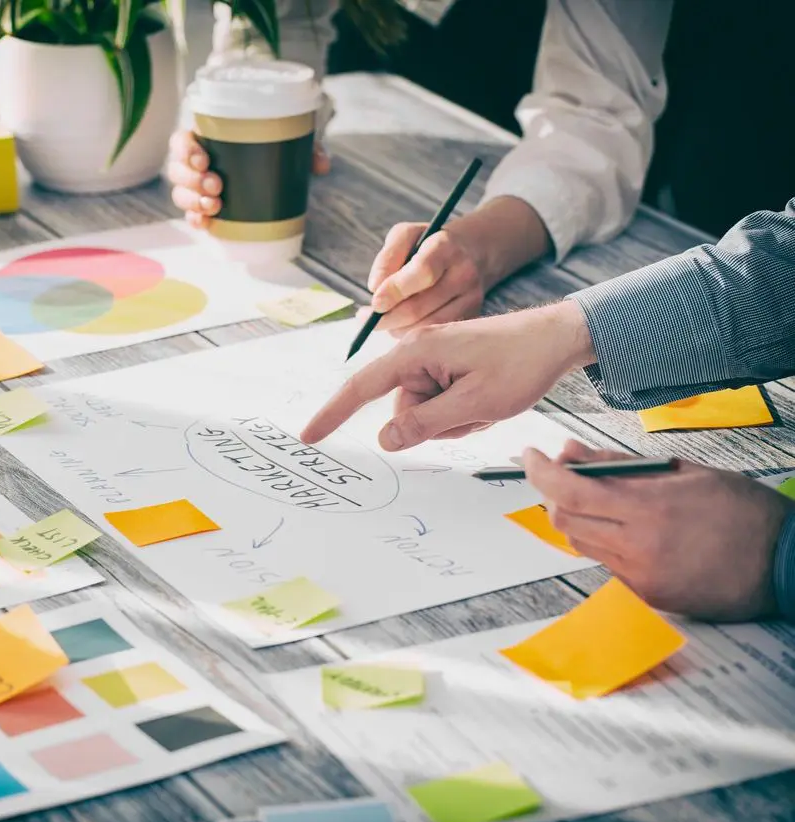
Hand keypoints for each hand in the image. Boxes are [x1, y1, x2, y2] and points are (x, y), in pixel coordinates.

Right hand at [169, 129, 329, 228]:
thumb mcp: (291, 138)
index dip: (185, 150)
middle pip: (178, 170)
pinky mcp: (206, 206)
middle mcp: (198, 161)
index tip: (203, 159)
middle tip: (217, 186)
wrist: (277, 159)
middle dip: (192, 181)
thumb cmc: (275, 142)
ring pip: (181, 193)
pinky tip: (203, 223)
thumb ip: (307, 146)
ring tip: (215, 206)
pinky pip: (191, 214)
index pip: (182, 140)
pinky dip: (195, 219)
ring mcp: (199, 185)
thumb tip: (323, 165)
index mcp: (208, 137)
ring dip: (193, 201)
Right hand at [300, 300, 595, 449]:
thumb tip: (384, 439)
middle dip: (436, 421)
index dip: (334, 414)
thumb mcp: (474, 404)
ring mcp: (433, 359)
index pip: (362, 388)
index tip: (309, 436)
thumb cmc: (520, 363)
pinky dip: (462, 411)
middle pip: (403, 409)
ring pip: (424, 411)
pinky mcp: (447, 365)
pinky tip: (487, 398)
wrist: (558, 338)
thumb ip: (424, 424)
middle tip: (477, 410)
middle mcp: (418, 351)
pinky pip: (440, 403)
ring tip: (487, 403)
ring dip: (454, 418)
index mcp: (416, 352)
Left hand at [368, 223, 484, 335]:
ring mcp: (470, 298)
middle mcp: (463, 274)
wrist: (469, 252)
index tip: (374, 302)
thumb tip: (375, 288)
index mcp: (445, 247)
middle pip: (419, 307)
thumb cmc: (427, 245)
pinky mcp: (471, 316)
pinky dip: (411, 334)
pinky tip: (401, 323)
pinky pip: (435, 335)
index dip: (395, 290)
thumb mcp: (404, 236)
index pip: (422, 272)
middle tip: (365, 318)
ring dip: (396, 328)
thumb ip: (387, 257)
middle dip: (386, 317)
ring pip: (425, 326)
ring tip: (383, 318)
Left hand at [525, 440, 790, 620]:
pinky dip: (604, 541)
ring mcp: (640, 575)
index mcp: (650, 507)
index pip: (569, 490)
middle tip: (564, 474)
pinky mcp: (646, 595)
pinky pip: (605, 563)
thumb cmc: (743, 511)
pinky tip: (629, 529)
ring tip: (601, 499)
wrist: (785, 563)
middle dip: (554, 493)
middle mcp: (639, 545)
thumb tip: (572, 453)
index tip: (529, 456)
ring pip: (579, 542)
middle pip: (563, 519)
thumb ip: (620, 465)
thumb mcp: (683, 471)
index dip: (539, 472)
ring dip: (577, 517)